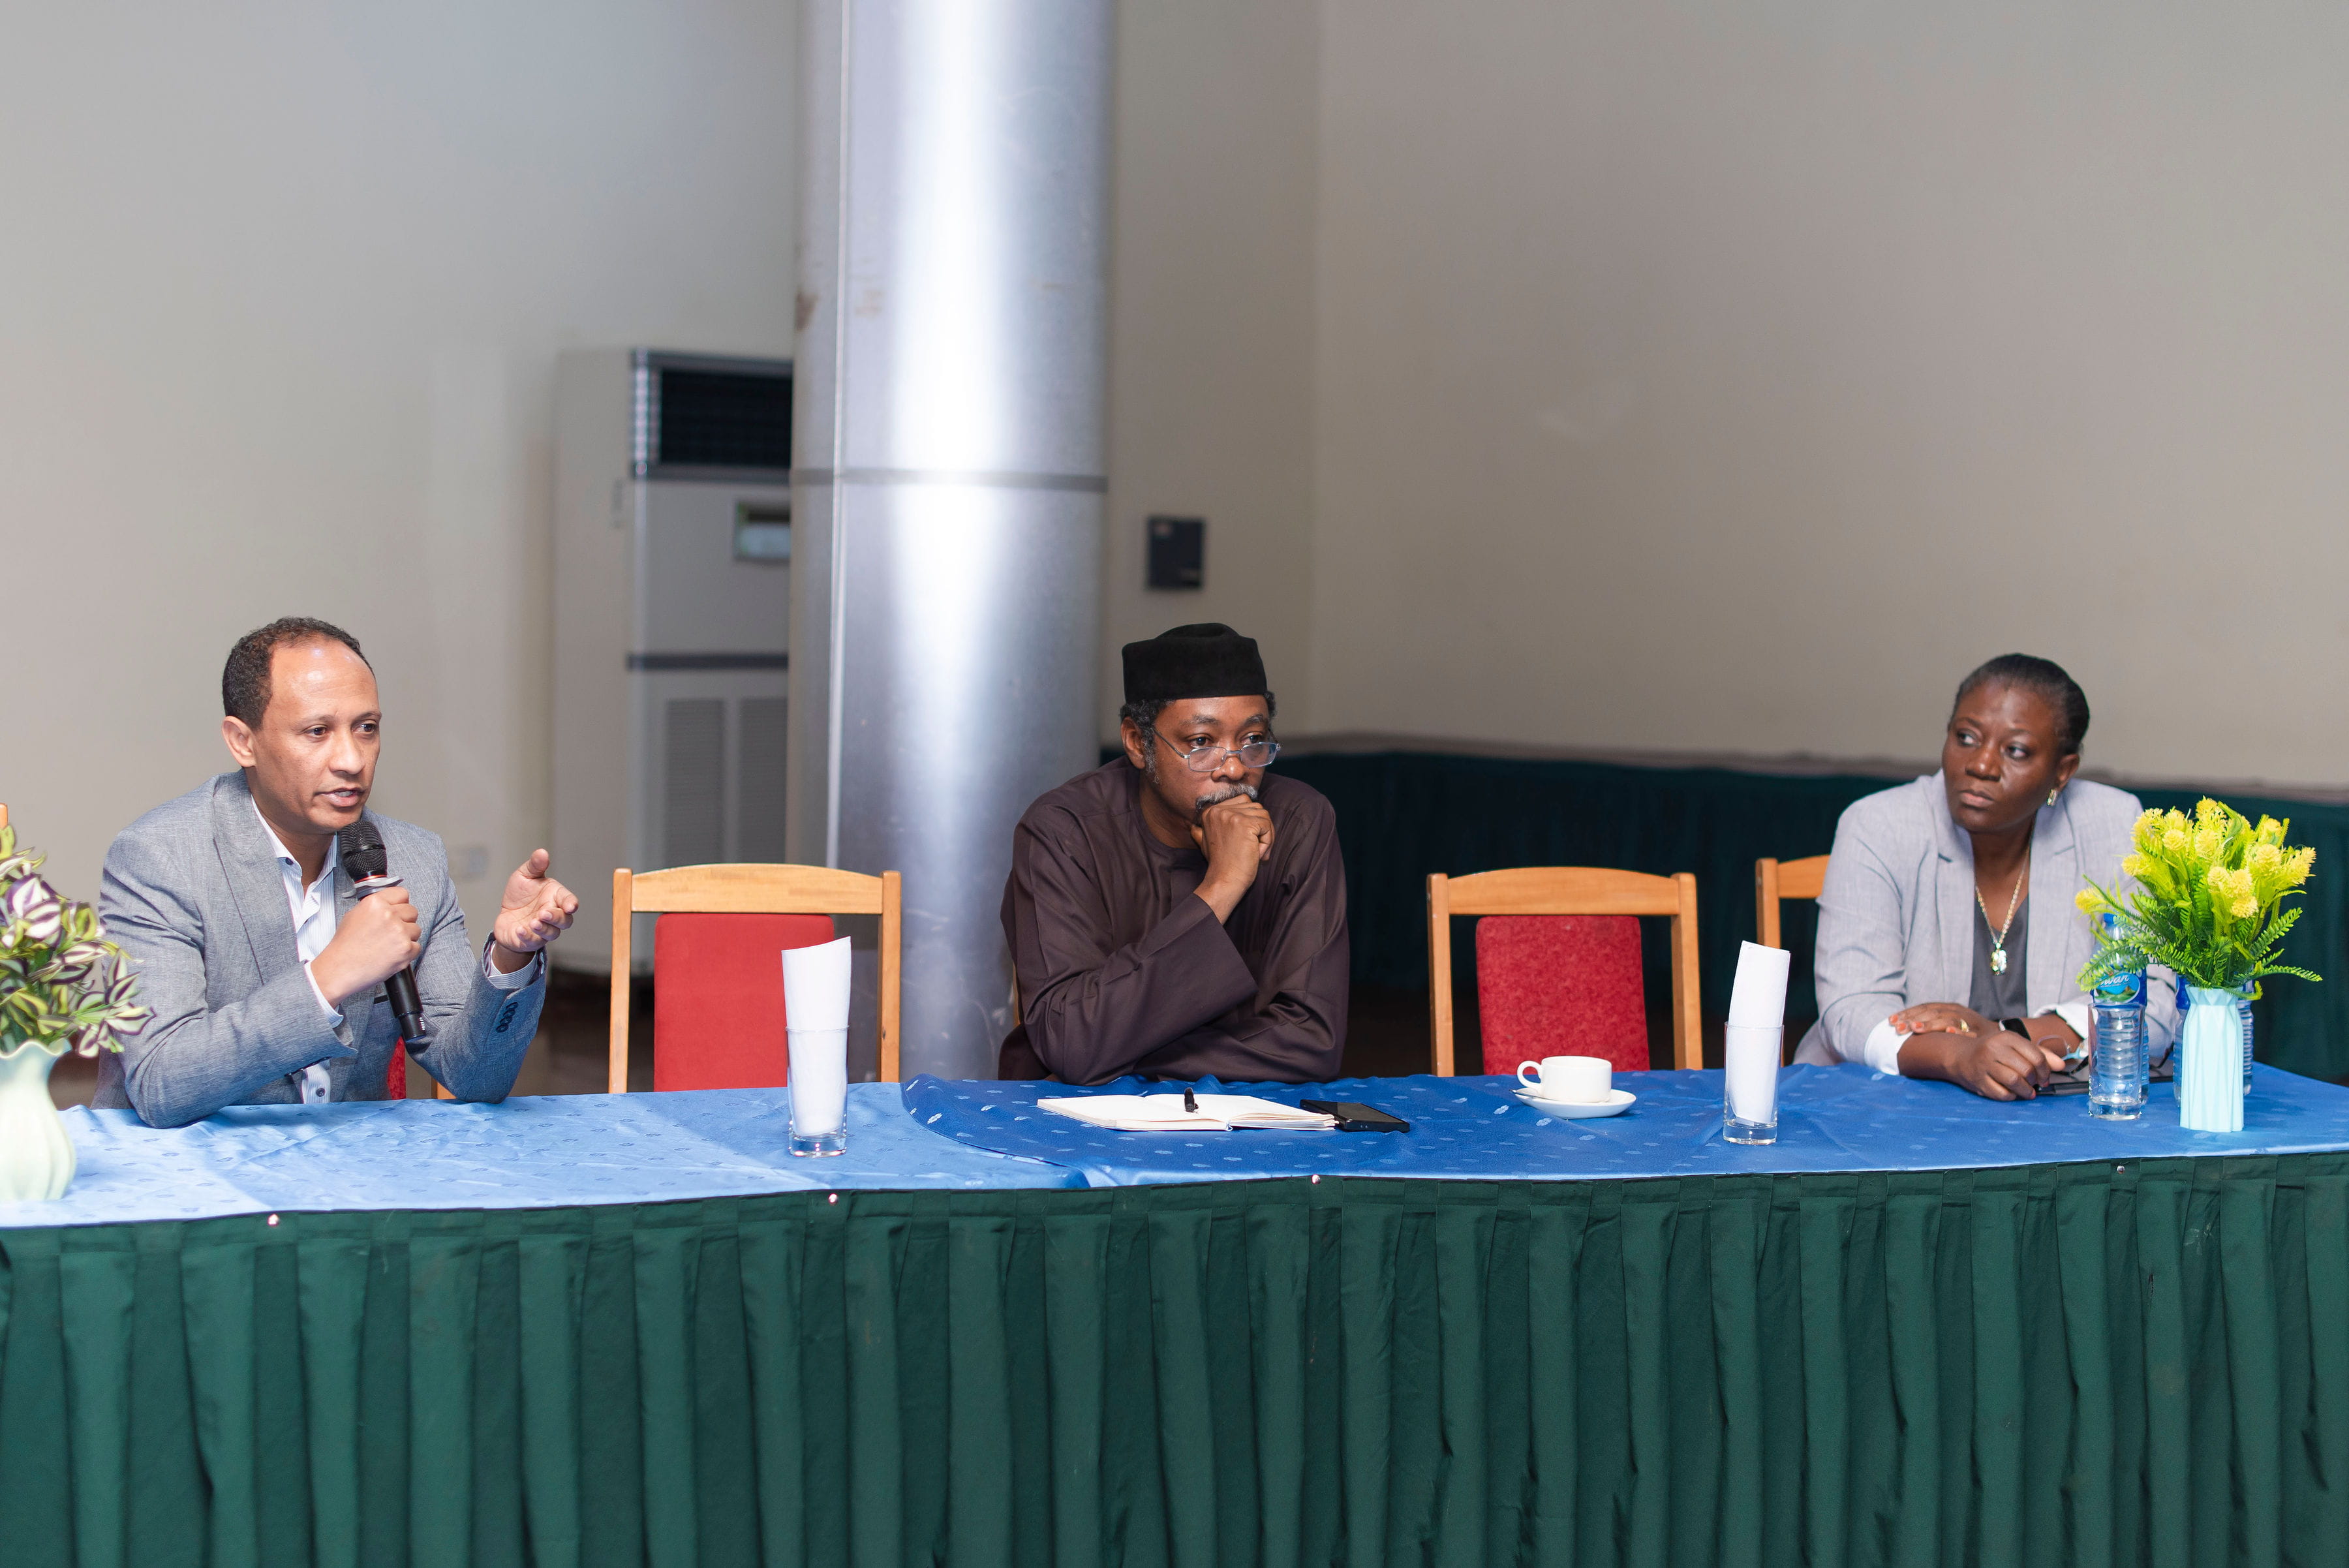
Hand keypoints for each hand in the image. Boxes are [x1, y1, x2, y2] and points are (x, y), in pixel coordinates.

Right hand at [309, 886, 421, 1007]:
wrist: (340, 969)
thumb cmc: (344, 946)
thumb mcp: (354, 915)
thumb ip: (376, 907)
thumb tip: (391, 905)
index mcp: (376, 903)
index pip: (402, 894)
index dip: (400, 904)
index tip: (397, 911)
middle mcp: (389, 914)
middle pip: (412, 911)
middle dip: (404, 921)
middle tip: (391, 932)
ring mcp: (399, 932)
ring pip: (416, 929)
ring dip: (406, 937)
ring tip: (388, 945)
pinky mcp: (406, 949)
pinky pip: (416, 947)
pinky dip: (407, 952)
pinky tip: (391, 955)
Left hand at [491, 849, 577, 970]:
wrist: (506, 916)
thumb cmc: (520, 896)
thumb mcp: (525, 876)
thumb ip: (535, 865)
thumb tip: (542, 852)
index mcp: (555, 898)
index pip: (569, 901)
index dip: (571, 904)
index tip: (570, 906)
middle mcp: (553, 915)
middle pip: (565, 921)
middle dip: (556, 918)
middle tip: (544, 913)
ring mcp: (543, 930)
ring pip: (552, 933)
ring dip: (544, 928)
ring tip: (533, 922)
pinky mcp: (530, 940)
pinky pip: (533, 941)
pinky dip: (528, 936)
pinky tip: (520, 929)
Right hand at [1189, 795, 1273, 921]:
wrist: (1224, 880)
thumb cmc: (1219, 864)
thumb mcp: (1204, 843)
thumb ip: (1202, 831)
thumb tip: (1194, 827)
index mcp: (1210, 811)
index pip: (1244, 801)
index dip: (1251, 820)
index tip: (1246, 840)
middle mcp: (1219, 810)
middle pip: (1256, 807)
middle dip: (1261, 828)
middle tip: (1256, 849)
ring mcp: (1232, 816)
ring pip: (1264, 815)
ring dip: (1266, 835)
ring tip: (1256, 852)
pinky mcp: (1245, 824)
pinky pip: (1267, 825)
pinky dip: (1268, 841)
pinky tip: (1258, 854)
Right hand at [1898, 1020, 2065, 1099]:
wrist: (1959, 1055)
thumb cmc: (1992, 1051)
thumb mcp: (2015, 1046)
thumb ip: (2039, 1053)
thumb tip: (2061, 1065)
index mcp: (2006, 1037)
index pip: (2036, 1056)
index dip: (2046, 1071)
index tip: (2045, 1078)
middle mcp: (1994, 1049)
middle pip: (2026, 1070)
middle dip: (2035, 1081)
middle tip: (2035, 1084)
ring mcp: (1984, 1065)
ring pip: (2015, 1082)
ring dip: (2025, 1091)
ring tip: (2027, 1092)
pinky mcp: (1977, 1080)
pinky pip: (2001, 1094)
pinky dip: (2011, 1097)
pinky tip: (2012, 1093)